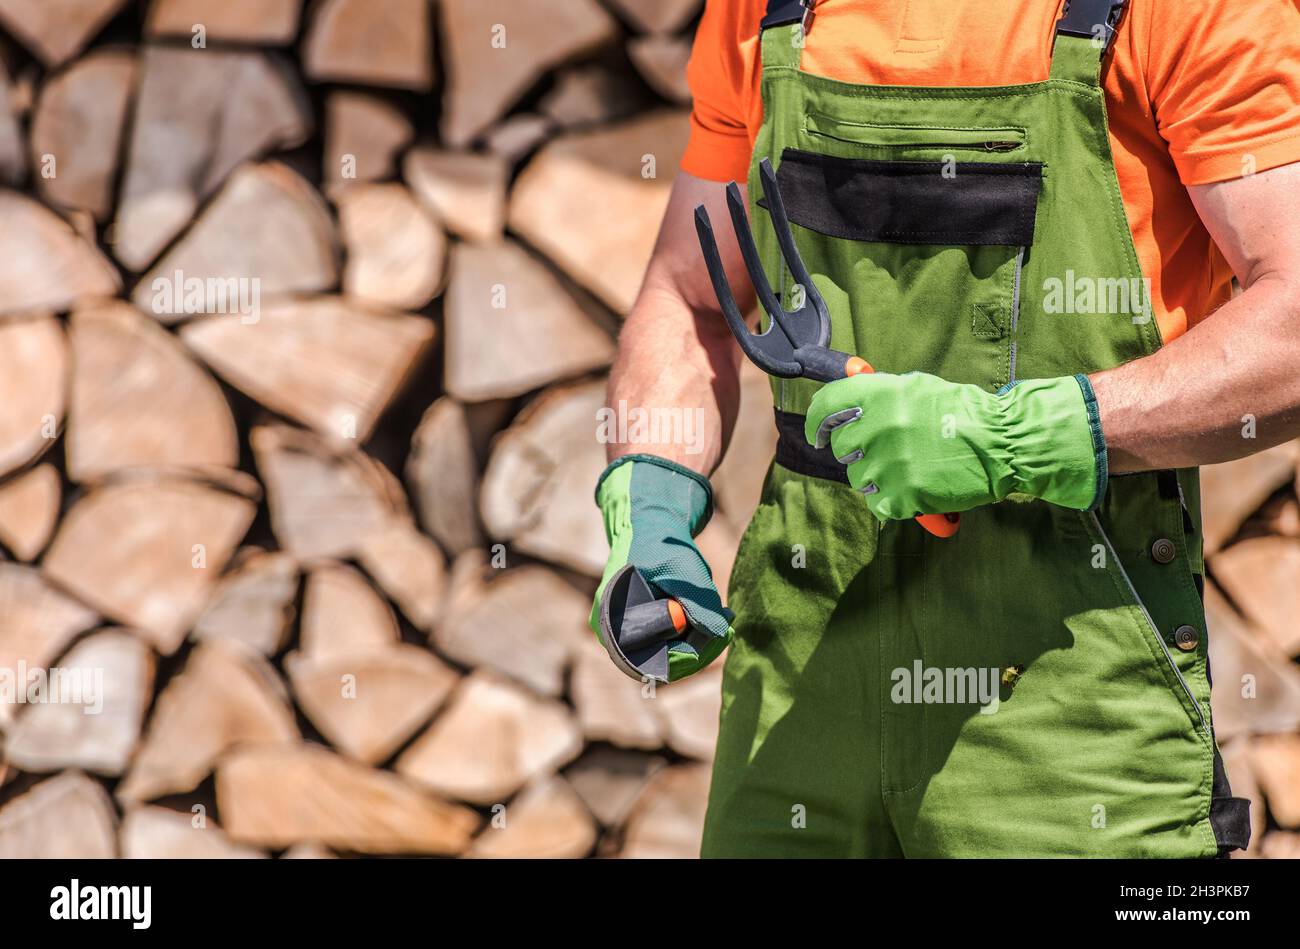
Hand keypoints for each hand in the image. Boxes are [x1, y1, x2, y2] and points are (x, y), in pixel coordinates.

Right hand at [589, 455, 731, 681]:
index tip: (720, 637)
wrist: (649, 526)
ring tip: (722, 614)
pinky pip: (670, 644)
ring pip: (669, 654)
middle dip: (698, 646)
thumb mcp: (682, 570)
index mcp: (610, 620)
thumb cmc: (659, 545)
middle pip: (660, 662)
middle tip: (727, 625)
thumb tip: (719, 633)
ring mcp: (626, 634)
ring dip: (698, 639)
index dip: (687, 656)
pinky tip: (712, 615)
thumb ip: (699, 603)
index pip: (649, 661)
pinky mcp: (643, 630)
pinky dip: (693, 633)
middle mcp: (612, 634)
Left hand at [804, 372, 1105, 520]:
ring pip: (859, 478)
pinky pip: (878, 502)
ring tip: (909, 467)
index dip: (817, 424)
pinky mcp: (904, 495)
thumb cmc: (962, 413)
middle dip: (859, 451)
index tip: (818, 437)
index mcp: (880, 395)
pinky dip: (893, 499)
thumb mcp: (917, 388)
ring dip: (877, 476)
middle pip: (842, 448)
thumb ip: (877, 394)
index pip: (826, 407)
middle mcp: (879, 427)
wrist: (1003, 443)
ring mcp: (890, 464)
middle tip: (887, 450)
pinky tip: (915, 486)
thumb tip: (845, 396)